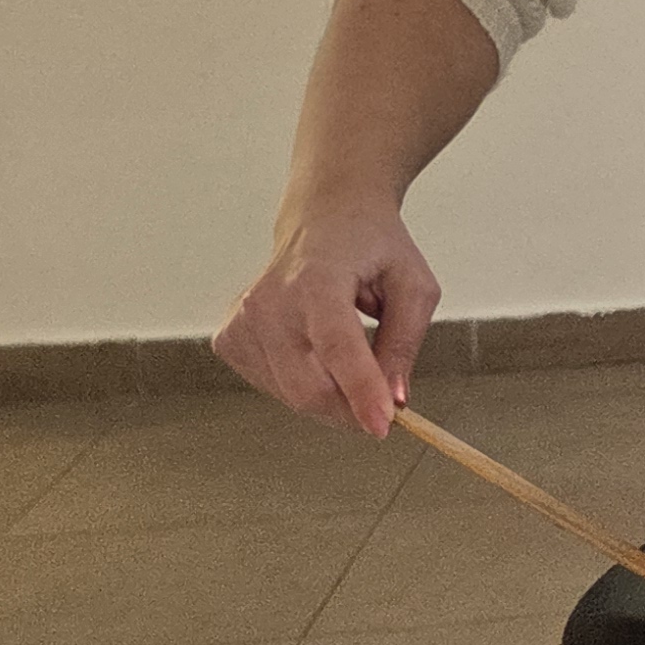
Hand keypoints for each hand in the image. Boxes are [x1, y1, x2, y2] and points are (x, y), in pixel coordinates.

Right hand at [218, 198, 443, 436]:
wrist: (325, 218)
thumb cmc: (375, 248)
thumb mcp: (414, 285)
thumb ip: (405, 342)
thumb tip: (394, 399)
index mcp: (316, 279)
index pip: (337, 345)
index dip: (361, 390)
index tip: (384, 426)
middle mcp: (269, 300)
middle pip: (308, 385)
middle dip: (352, 410)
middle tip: (385, 408)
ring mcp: (242, 320)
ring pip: (292, 394)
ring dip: (332, 393)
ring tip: (348, 343)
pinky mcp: (229, 338)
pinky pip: (274, 386)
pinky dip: (304, 383)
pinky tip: (315, 348)